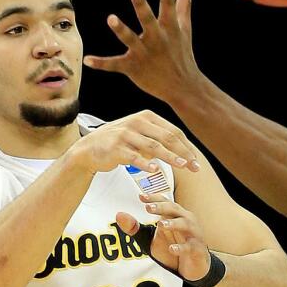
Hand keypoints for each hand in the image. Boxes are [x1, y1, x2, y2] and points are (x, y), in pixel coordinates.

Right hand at [68, 110, 199, 174]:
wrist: (90, 149)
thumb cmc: (119, 142)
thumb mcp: (140, 133)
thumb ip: (159, 137)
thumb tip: (184, 149)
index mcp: (146, 117)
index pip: (173, 131)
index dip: (187, 146)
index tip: (196, 160)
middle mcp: (137, 122)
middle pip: (167, 138)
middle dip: (183, 153)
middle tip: (194, 167)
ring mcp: (126, 135)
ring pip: (153, 147)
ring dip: (170, 157)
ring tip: (182, 166)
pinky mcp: (116, 148)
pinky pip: (134, 157)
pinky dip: (145, 163)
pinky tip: (155, 169)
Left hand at [85, 0, 201, 100]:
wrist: (184, 87)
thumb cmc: (182, 54)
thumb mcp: (185, 28)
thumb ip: (184, 3)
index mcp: (170, 29)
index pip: (169, 5)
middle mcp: (158, 39)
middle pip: (148, 20)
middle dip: (141, 5)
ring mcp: (145, 54)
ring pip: (131, 40)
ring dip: (121, 30)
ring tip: (111, 18)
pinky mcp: (133, 68)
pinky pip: (115, 65)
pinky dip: (101, 64)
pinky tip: (87, 60)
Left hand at [115, 194, 211, 280]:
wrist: (192, 267)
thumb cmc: (172, 248)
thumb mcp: (150, 239)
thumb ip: (134, 228)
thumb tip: (118, 215)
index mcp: (175, 215)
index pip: (165, 202)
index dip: (155, 198)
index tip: (141, 196)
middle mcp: (186, 221)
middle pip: (175, 209)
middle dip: (162, 207)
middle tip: (148, 207)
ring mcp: (193, 235)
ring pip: (185, 225)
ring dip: (173, 224)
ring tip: (161, 224)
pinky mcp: (197, 250)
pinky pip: (190, 247)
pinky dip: (181, 248)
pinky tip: (172, 249)